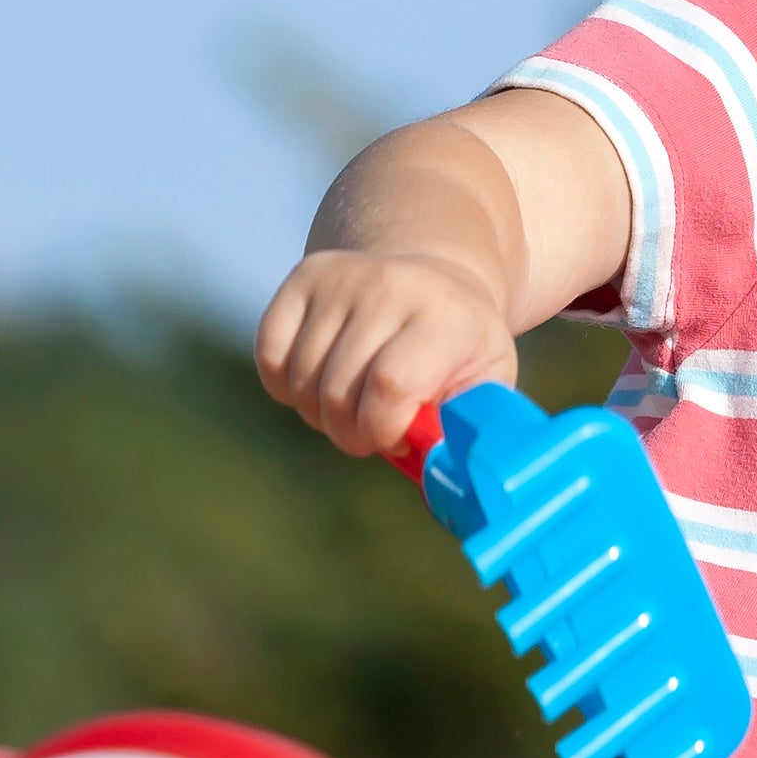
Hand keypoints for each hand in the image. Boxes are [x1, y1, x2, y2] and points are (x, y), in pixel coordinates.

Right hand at [253, 249, 514, 456]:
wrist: (436, 278)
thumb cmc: (461, 348)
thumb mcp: (486, 383)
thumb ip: (469, 432)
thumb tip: (443, 481)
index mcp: (446, 319)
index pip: (390, 385)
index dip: (381, 430)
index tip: (398, 441)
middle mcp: (391, 288)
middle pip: (337, 390)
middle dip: (350, 433)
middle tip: (371, 432)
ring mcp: (344, 278)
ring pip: (302, 379)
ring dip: (319, 413)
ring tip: (352, 404)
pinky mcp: (305, 276)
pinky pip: (269, 356)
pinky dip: (285, 386)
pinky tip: (319, 380)